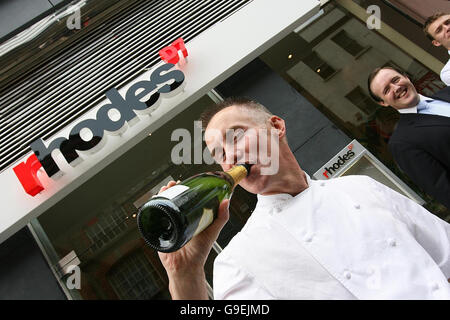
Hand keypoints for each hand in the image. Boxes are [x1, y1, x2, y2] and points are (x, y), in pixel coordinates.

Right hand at [156, 180, 229, 298]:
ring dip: (160, 195)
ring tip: (164, 190)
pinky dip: (151, 207)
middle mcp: (177, 218)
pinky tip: (154, 200)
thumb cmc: (200, 250)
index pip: (184, 198)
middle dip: (170, 189)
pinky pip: (152, 217)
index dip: (181, 189)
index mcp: (189, 216)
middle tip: (172, 184)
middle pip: (171, 199)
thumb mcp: (212, 230)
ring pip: (161, 205)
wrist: (186, 266)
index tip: (182, 181)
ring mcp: (167, 224)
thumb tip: (227, 201)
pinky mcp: (158, 231)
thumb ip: (221, 217)